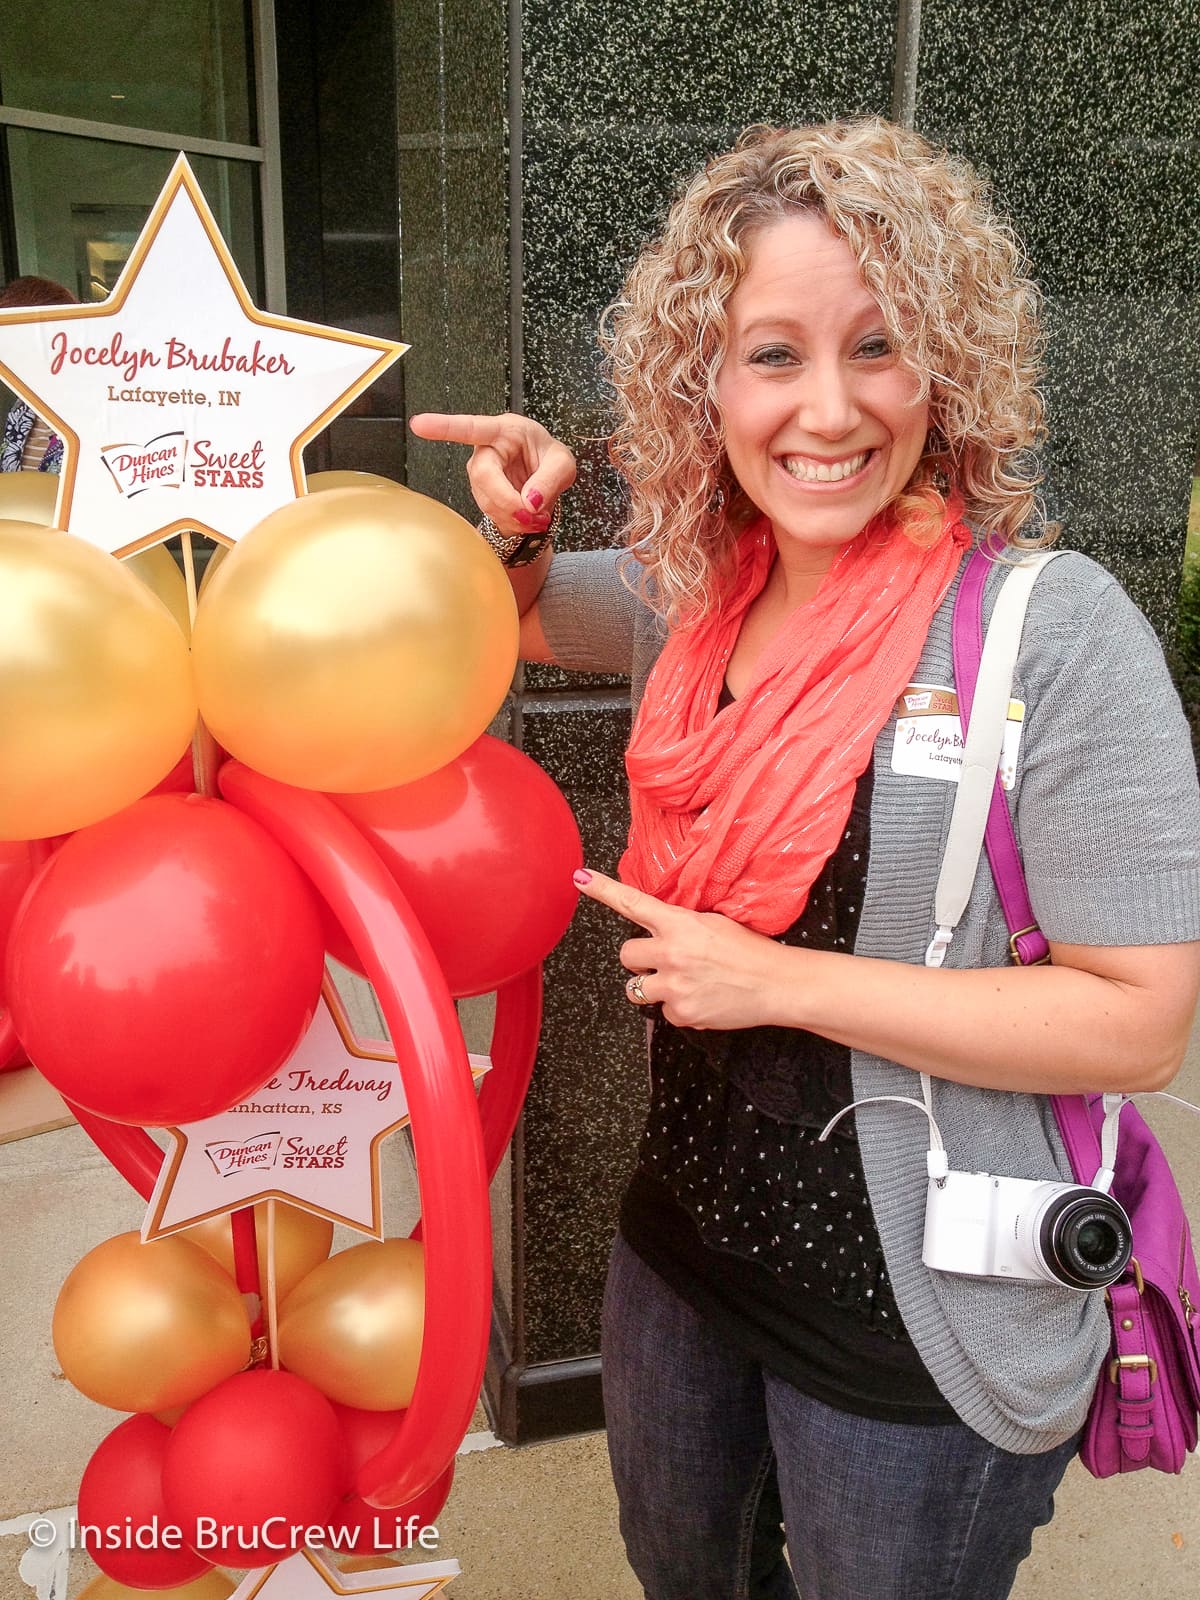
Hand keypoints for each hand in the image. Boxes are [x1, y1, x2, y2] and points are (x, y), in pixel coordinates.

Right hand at [409, 411, 576, 533]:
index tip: (418, 424)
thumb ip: (550, 480)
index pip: (471, 427)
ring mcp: (479, 474)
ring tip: (539, 516)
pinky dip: (514, 522)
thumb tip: (530, 502)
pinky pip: (492, 514)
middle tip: (534, 516)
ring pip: (488, 500)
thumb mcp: (563, 464)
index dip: (444, 427)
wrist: (546, 478)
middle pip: (483, 477)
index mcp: (504, 430)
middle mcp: (486, 450)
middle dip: (508, 501)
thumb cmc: (550, 459)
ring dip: (516, 516)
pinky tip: (528, 517)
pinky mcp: (481, 494)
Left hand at [573, 868, 786, 1030]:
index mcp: (680, 924)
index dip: (603, 891)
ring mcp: (674, 986)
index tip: (580, 879)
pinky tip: (701, 999)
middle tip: (664, 961)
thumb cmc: (750, 952)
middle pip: (625, 955)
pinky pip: (663, 1012)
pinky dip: (678, 1008)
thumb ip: (681, 925)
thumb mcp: (714, 924)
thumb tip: (660, 928)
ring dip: (652, 986)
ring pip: (635, 989)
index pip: (633, 903)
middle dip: (640, 960)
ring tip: (683, 983)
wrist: (777, 984)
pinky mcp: (681, 1013)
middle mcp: (672, 953)